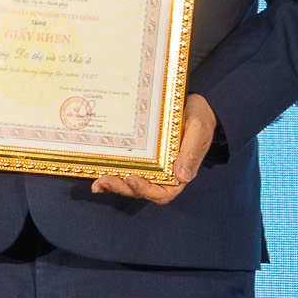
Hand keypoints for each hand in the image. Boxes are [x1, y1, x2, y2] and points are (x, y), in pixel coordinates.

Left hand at [93, 94, 216, 203]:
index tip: (132, 179)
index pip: (162, 192)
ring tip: (98, 182)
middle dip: (122, 188)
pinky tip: (98, 171)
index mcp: (179, 174)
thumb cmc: (200, 118)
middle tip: (105, 181)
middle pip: (141, 191)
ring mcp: (151, 168)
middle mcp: (164, 175)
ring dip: (114, 185)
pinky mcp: (142, 158)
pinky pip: (126, 168)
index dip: (145, 190)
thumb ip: (191, 153)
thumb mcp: (198, 131)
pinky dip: (112, 173)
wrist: (194, 104)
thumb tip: (182, 175)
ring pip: (130, 184)